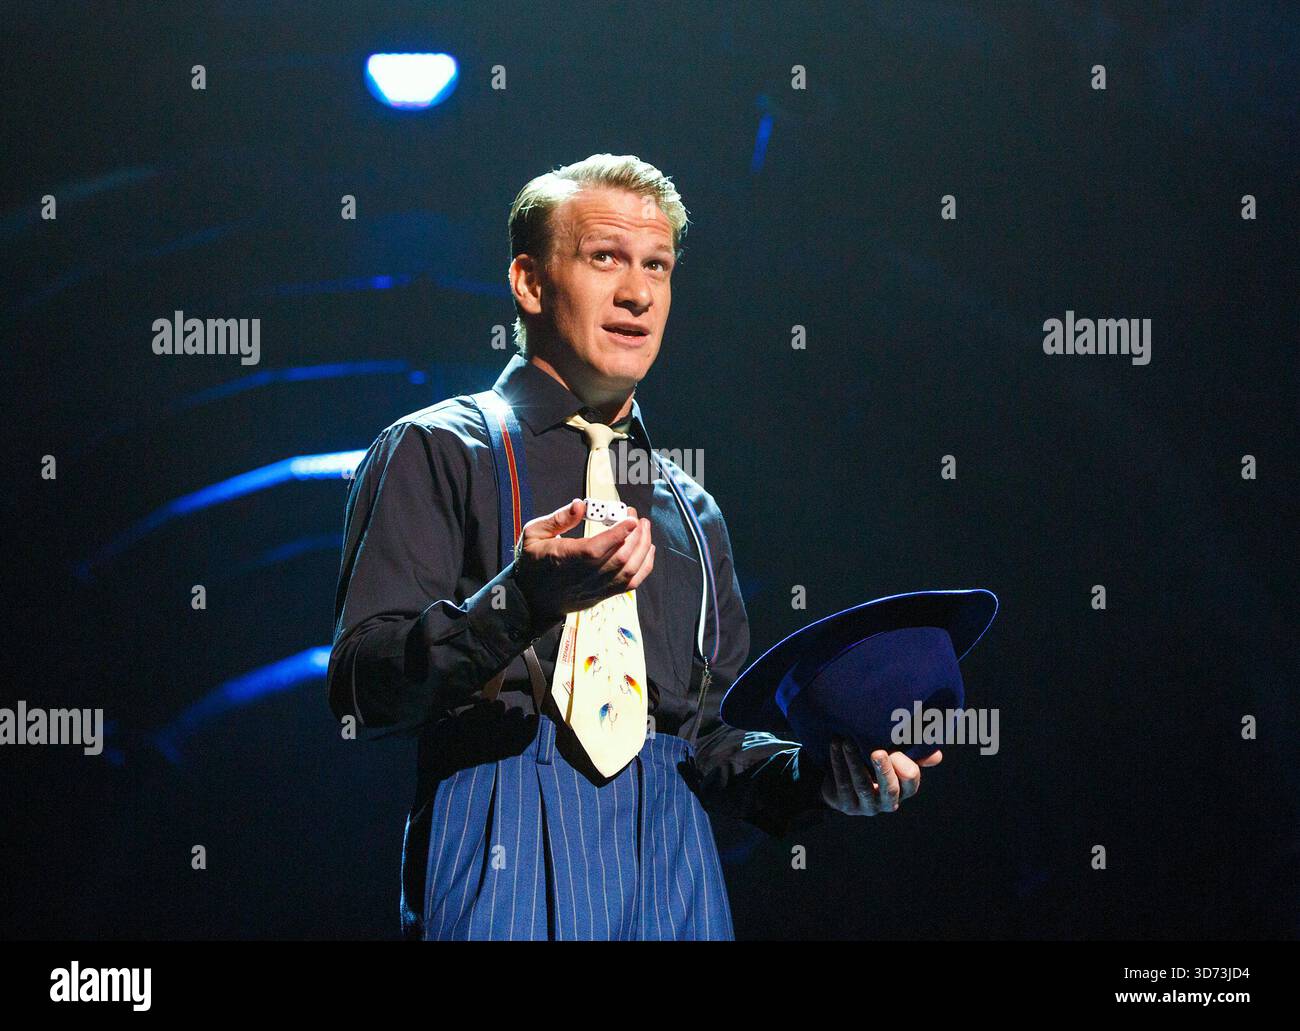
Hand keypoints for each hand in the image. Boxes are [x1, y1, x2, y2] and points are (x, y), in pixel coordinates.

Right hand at [510, 499, 654, 622]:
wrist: (530, 600)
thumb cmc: (533, 563)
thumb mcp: (533, 534)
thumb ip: (557, 519)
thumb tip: (580, 505)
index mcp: (564, 559)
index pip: (596, 549)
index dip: (617, 534)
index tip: (631, 518)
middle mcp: (582, 577)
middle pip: (618, 559)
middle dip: (635, 536)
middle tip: (637, 518)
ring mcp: (595, 588)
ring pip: (628, 571)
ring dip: (642, 549)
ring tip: (644, 529)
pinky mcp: (603, 595)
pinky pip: (630, 584)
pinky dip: (644, 567)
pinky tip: (647, 550)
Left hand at [818, 735, 942, 815]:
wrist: (842, 784)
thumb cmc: (873, 767)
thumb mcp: (894, 760)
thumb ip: (914, 755)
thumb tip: (937, 755)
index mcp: (902, 790)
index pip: (910, 783)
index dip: (906, 769)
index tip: (896, 753)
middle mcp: (886, 802)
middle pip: (889, 789)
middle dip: (884, 770)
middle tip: (878, 752)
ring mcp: (865, 806)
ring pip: (862, 785)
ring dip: (855, 762)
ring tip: (847, 742)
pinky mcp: (845, 804)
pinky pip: (842, 783)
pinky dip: (838, 763)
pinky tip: (835, 746)